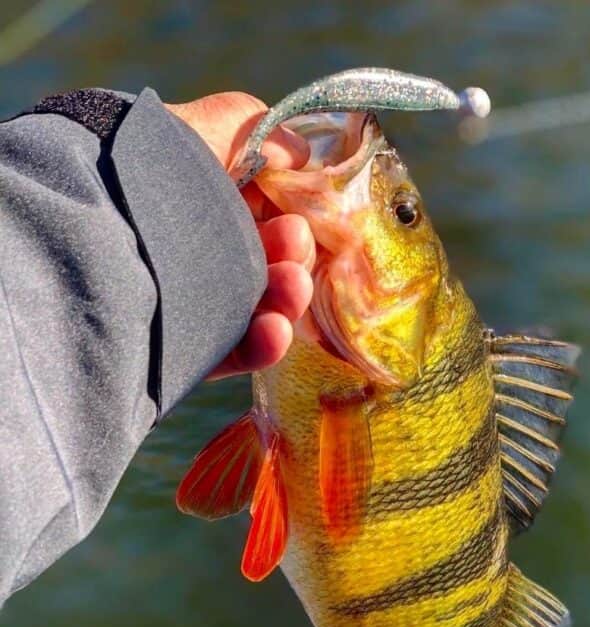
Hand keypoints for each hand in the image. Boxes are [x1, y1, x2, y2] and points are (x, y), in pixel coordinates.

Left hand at [166, 92, 314, 378]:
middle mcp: (200, 252)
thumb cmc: (158, 175)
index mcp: (205, 203)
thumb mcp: (210, 129)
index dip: (293, 211)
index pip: (265, 212)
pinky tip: (275, 329)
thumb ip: (261, 132)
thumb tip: (299, 154)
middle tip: (292, 242)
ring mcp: (197, 303)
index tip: (305, 209)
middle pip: (270, 260)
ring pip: (263, 307)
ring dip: (288, 297)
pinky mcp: (191, 350)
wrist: (100, 238)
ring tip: (292, 286)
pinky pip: (237, 351)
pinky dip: (264, 343)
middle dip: (293, 252)